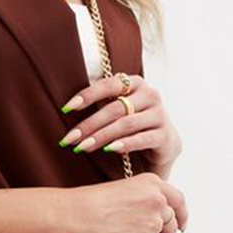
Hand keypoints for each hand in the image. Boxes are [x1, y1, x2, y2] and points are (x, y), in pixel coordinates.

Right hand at [56, 173, 187, 232]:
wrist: (71, 217)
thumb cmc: (86, 203)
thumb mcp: (121, 191)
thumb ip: (141, 201)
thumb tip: (149, 220)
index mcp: (151, 183)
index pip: (177, 200)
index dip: (182, 214)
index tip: (182, 225)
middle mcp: (157, 201)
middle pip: (171, 223)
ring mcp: (153, 224)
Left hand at [58, 73, 183, 175]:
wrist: (164, 145)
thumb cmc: (133, 125)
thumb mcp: (118, 110)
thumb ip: (101, 104)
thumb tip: (66, 109)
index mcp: (136, 83)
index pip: (109, 84)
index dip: (87, 95)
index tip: (66, 108)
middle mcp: (150, 94)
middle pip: (114, 108)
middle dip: (89, 124)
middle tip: (70, 138)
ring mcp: (160, 115)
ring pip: (126, 124)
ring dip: (101, 136)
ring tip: (82, 147)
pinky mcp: (166, 136)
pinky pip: (142, 139)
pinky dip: (124, 144)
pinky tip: (109, 149)